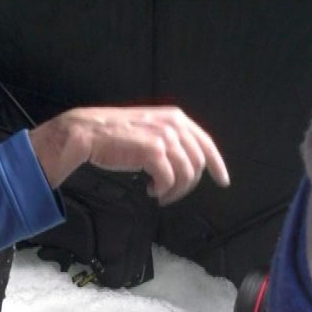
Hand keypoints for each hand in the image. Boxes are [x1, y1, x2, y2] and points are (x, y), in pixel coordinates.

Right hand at [30, 106, 229, 203]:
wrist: (88, 133)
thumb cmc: (115, 135)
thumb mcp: (149, 129)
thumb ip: (169, 138)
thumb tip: (186, 162)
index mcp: (175, 117)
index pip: (206, 142)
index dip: (217, 164)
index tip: (223, 181)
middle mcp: (173, 124)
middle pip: (198, 162)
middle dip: (189, 184)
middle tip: (172, 194)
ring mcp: (163, 136)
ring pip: (186, 173)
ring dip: (175, 190)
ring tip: (159, 194)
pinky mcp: (152, 150)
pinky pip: (169, 179)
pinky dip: (162, 190)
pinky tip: (150, 190)